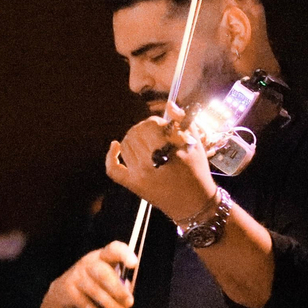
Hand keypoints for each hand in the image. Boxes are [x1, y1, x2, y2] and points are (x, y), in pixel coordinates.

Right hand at [44, 241, 138, 307]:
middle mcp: (88, 263)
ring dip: (111, 305)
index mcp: (103, 256)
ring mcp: (76, 276)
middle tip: (130, 302)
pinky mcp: (69, 291)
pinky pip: (85, 303)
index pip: (113, 249)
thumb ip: (121, 284)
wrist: (66, 291)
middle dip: (117, 289)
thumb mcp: (109, 277)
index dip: (124, 254)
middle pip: (103, 273)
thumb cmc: (97, 282)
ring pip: (95, 291)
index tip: (134, 264)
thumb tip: (127, 297)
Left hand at [105, 106, 214, 222]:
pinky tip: (115, 146)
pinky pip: (113, 169)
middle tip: (154, 133)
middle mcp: (149, 161)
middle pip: (134, 133)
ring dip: (132, 138)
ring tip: (145, 141)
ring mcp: (138, 174)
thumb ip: (181, 121)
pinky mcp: (133, 185)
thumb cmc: (197, 171)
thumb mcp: (195, 143)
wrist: (193, 202)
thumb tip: (169, 104)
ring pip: (125, 145)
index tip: (163, 126)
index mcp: (166, 150)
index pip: (149, 125)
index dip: (155, 122)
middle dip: (144, 128)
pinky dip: (111, 156)